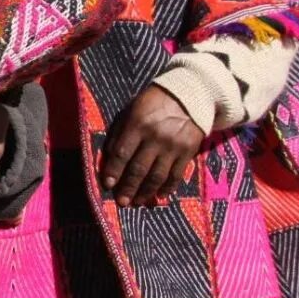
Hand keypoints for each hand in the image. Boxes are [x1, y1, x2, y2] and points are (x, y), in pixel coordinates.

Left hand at [100, 85, 204, 207]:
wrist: (191, 95)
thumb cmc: (154, 103)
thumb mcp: (132, 110)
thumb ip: (121, 132)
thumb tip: (111, 158)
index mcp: (138, 124)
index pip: (122, 153)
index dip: (113, 171)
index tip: (107, 185)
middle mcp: (156, 137)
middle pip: (139, 168)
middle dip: (128, 188)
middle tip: (121, 202)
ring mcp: (174, 146)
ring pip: (157, 176)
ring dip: (146, 192)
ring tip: (137, 202)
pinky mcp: (188, 151)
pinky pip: (176, 175)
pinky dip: (167, 188)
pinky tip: (159, 196)